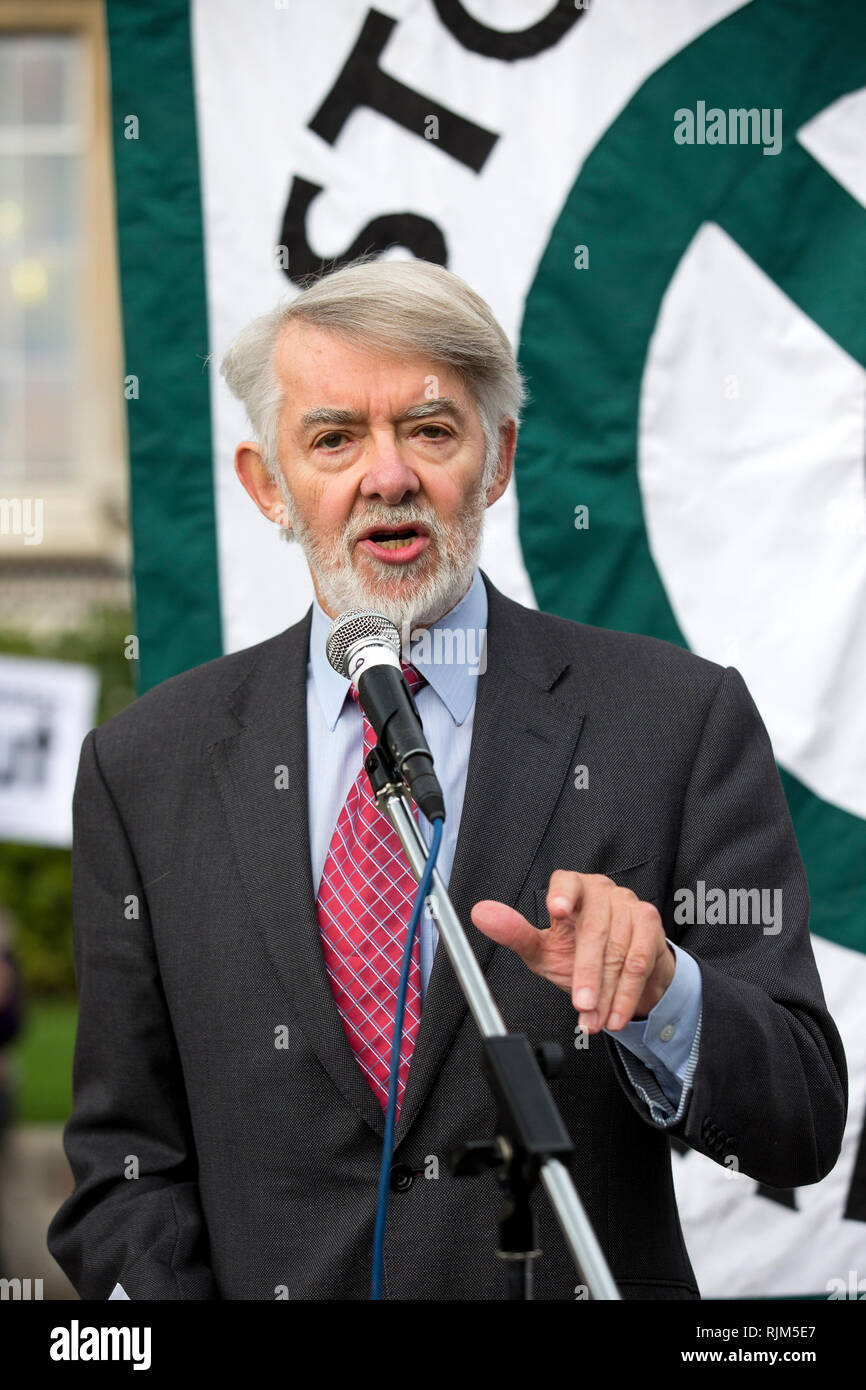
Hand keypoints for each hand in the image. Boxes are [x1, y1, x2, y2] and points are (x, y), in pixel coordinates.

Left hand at [470, 871, 674, 1032]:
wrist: (622, 971)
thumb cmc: (578, 954)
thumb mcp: (542, 948)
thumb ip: (514, 933)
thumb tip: (481, 914)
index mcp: (571, 889)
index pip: (567, 882)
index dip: (563, 893)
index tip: (557, 910)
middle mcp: (601, 892)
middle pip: (594, 930)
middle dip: (587, 974)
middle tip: (580, 1004)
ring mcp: (628, 905)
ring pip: (619, 952)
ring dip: (607, 993)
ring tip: (594, 1020)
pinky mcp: (650, 923)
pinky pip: (640, 961)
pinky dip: (626, 994)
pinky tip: (614, 1014)